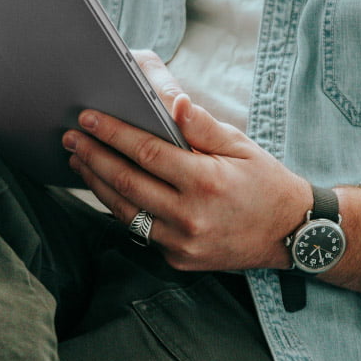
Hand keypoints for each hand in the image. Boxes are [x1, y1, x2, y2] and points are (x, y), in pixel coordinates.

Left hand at [62, 51, 311, 270]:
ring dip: (97, 182)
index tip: (87, 117)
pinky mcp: (178, 259)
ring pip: (125, 211)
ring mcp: (182, 243)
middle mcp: (190, 216)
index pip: (146, 152)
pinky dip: (118, 206)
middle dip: (92, 156)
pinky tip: (104, 187)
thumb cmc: (264, 181)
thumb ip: (201, 125)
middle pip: (126, 182)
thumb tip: (172, 101)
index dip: (112, 132)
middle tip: (70, 136)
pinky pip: (139, 230)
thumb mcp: (240, 146)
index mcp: (206, 182)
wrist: (291, 234)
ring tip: (78, 159)